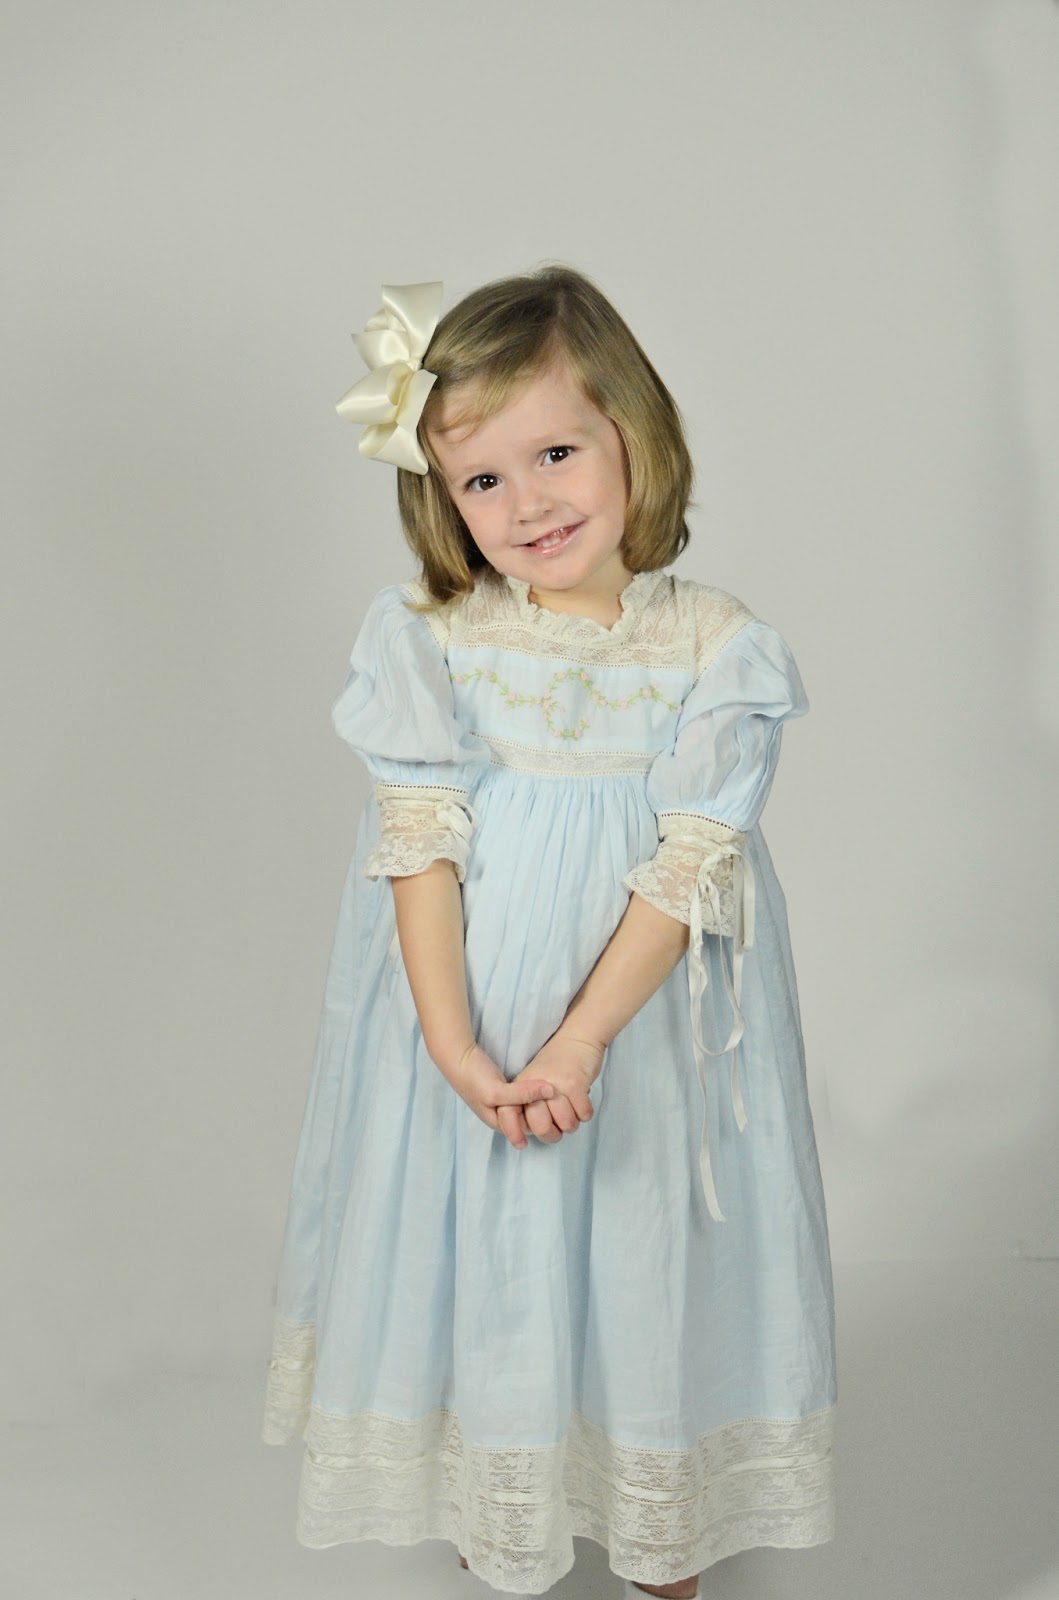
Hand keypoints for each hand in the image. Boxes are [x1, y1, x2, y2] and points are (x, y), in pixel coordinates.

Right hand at [442, 1041, 556, 1149]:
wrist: (458, 1056)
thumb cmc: (473, 1078)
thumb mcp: (496, 1091)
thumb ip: (523, 1094)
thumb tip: (551, 1091)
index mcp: (499, 1122)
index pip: (529, 1129)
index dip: (545, 1120)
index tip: (559, 1106)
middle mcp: (503, 1115)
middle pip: (530, 1118)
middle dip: (545, 1112)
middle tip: (563, 1099)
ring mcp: (504, 1101)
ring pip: (529, 1105)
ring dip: (541, 1099)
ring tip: (558, 1090)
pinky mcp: (505, 1088)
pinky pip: (525, 1094)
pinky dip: (535, 1090)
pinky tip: (546, 1082)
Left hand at [498, 1030, 604, 1146]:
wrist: (577, 1037)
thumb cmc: (556, 1063)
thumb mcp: (533, 1079)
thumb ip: (526, 1103)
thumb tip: (525, 1132)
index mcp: (521, 1085)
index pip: (509, 1114)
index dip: (514, 1133)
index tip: (522, 1145)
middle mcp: (534, 1086)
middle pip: (541, 1127)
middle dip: (553, 1134)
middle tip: (560, 1127)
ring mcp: (555, 1085)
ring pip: (566, 1124)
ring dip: (572, 1123)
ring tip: (573, 1110)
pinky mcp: (574, 1083)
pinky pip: (583, 1114)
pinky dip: (585, 1112)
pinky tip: (582, 1101)